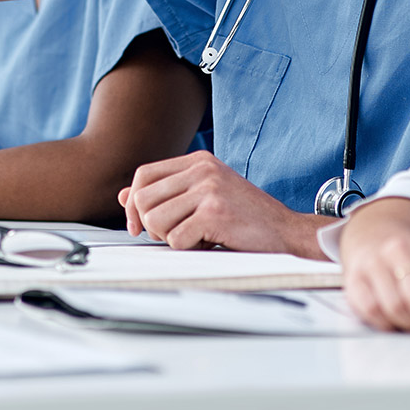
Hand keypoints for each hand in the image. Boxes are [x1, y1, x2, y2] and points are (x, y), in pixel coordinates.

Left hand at [118, 150, 326, 256]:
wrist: (284, 231)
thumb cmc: (244, 217)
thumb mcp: (204, 196)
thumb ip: (167, 193)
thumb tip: (124, 196)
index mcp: (199, 160)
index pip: (143, 175)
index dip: (134, 204)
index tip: (139, 225)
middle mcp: (203, 168)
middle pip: (143, 199)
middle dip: (151, 226)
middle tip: (176, 234)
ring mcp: (209, 188)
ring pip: (156, 221)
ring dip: (171, 238)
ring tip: (197, 236)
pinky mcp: (214, 212)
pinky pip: (176, 240)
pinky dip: (190, 249)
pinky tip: (211, 242)